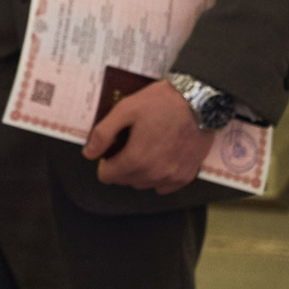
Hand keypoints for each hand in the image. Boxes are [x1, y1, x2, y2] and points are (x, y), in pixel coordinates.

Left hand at [84, 82, 217, 192]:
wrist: (199, 101)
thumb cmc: (161, 103)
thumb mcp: (125, 110)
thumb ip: (103, 134)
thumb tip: (89, 154)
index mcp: (136, 159)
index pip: (108, 176)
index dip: (104, 163)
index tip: (109, 150)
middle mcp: (155, 173)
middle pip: (125, 181)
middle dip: (120, 167)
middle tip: (127, 145)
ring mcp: (173, 176)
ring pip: (144, 184)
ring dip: (138, 173)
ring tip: (143, 150)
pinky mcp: (187, 174)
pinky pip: (165, 187)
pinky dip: (158, 178)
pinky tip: (159, 160)